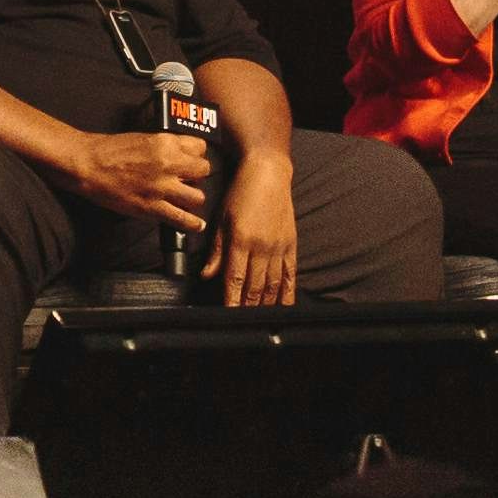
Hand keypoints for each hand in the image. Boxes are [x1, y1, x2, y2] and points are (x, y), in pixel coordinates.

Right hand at [66, 124, 215, 234]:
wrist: (89, 164)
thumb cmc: (109, 150)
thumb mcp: (143, 137)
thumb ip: (164, 146)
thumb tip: (179, 155)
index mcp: (166, 142)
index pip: (200, 148)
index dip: (196, 155)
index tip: (192, 160)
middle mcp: (168, 164)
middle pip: (203, 171)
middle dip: (197, 176)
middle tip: (188, 179)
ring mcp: (161, 187)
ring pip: (198, 196)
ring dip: (193, 198)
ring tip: (185, 198)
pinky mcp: (152, 206)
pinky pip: (181, 218)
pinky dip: (191, 224)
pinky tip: (196, 225)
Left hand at [218, 148, 301, 307]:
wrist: (268, 173)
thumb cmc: (241, 193)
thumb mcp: (221, 218)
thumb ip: (216, 250)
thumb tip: (207, 275)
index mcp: (241, 240)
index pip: (235, 279)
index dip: (231, 301)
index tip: (227, 316)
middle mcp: (261, 246)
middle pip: (255, 287)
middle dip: (247, 308)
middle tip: (242, 324)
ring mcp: (278, 247)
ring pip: (272, 285)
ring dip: (266, 305)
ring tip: (259, 320)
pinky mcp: (291, 245)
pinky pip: (290, 275)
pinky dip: (287, 293)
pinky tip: (283, 307)